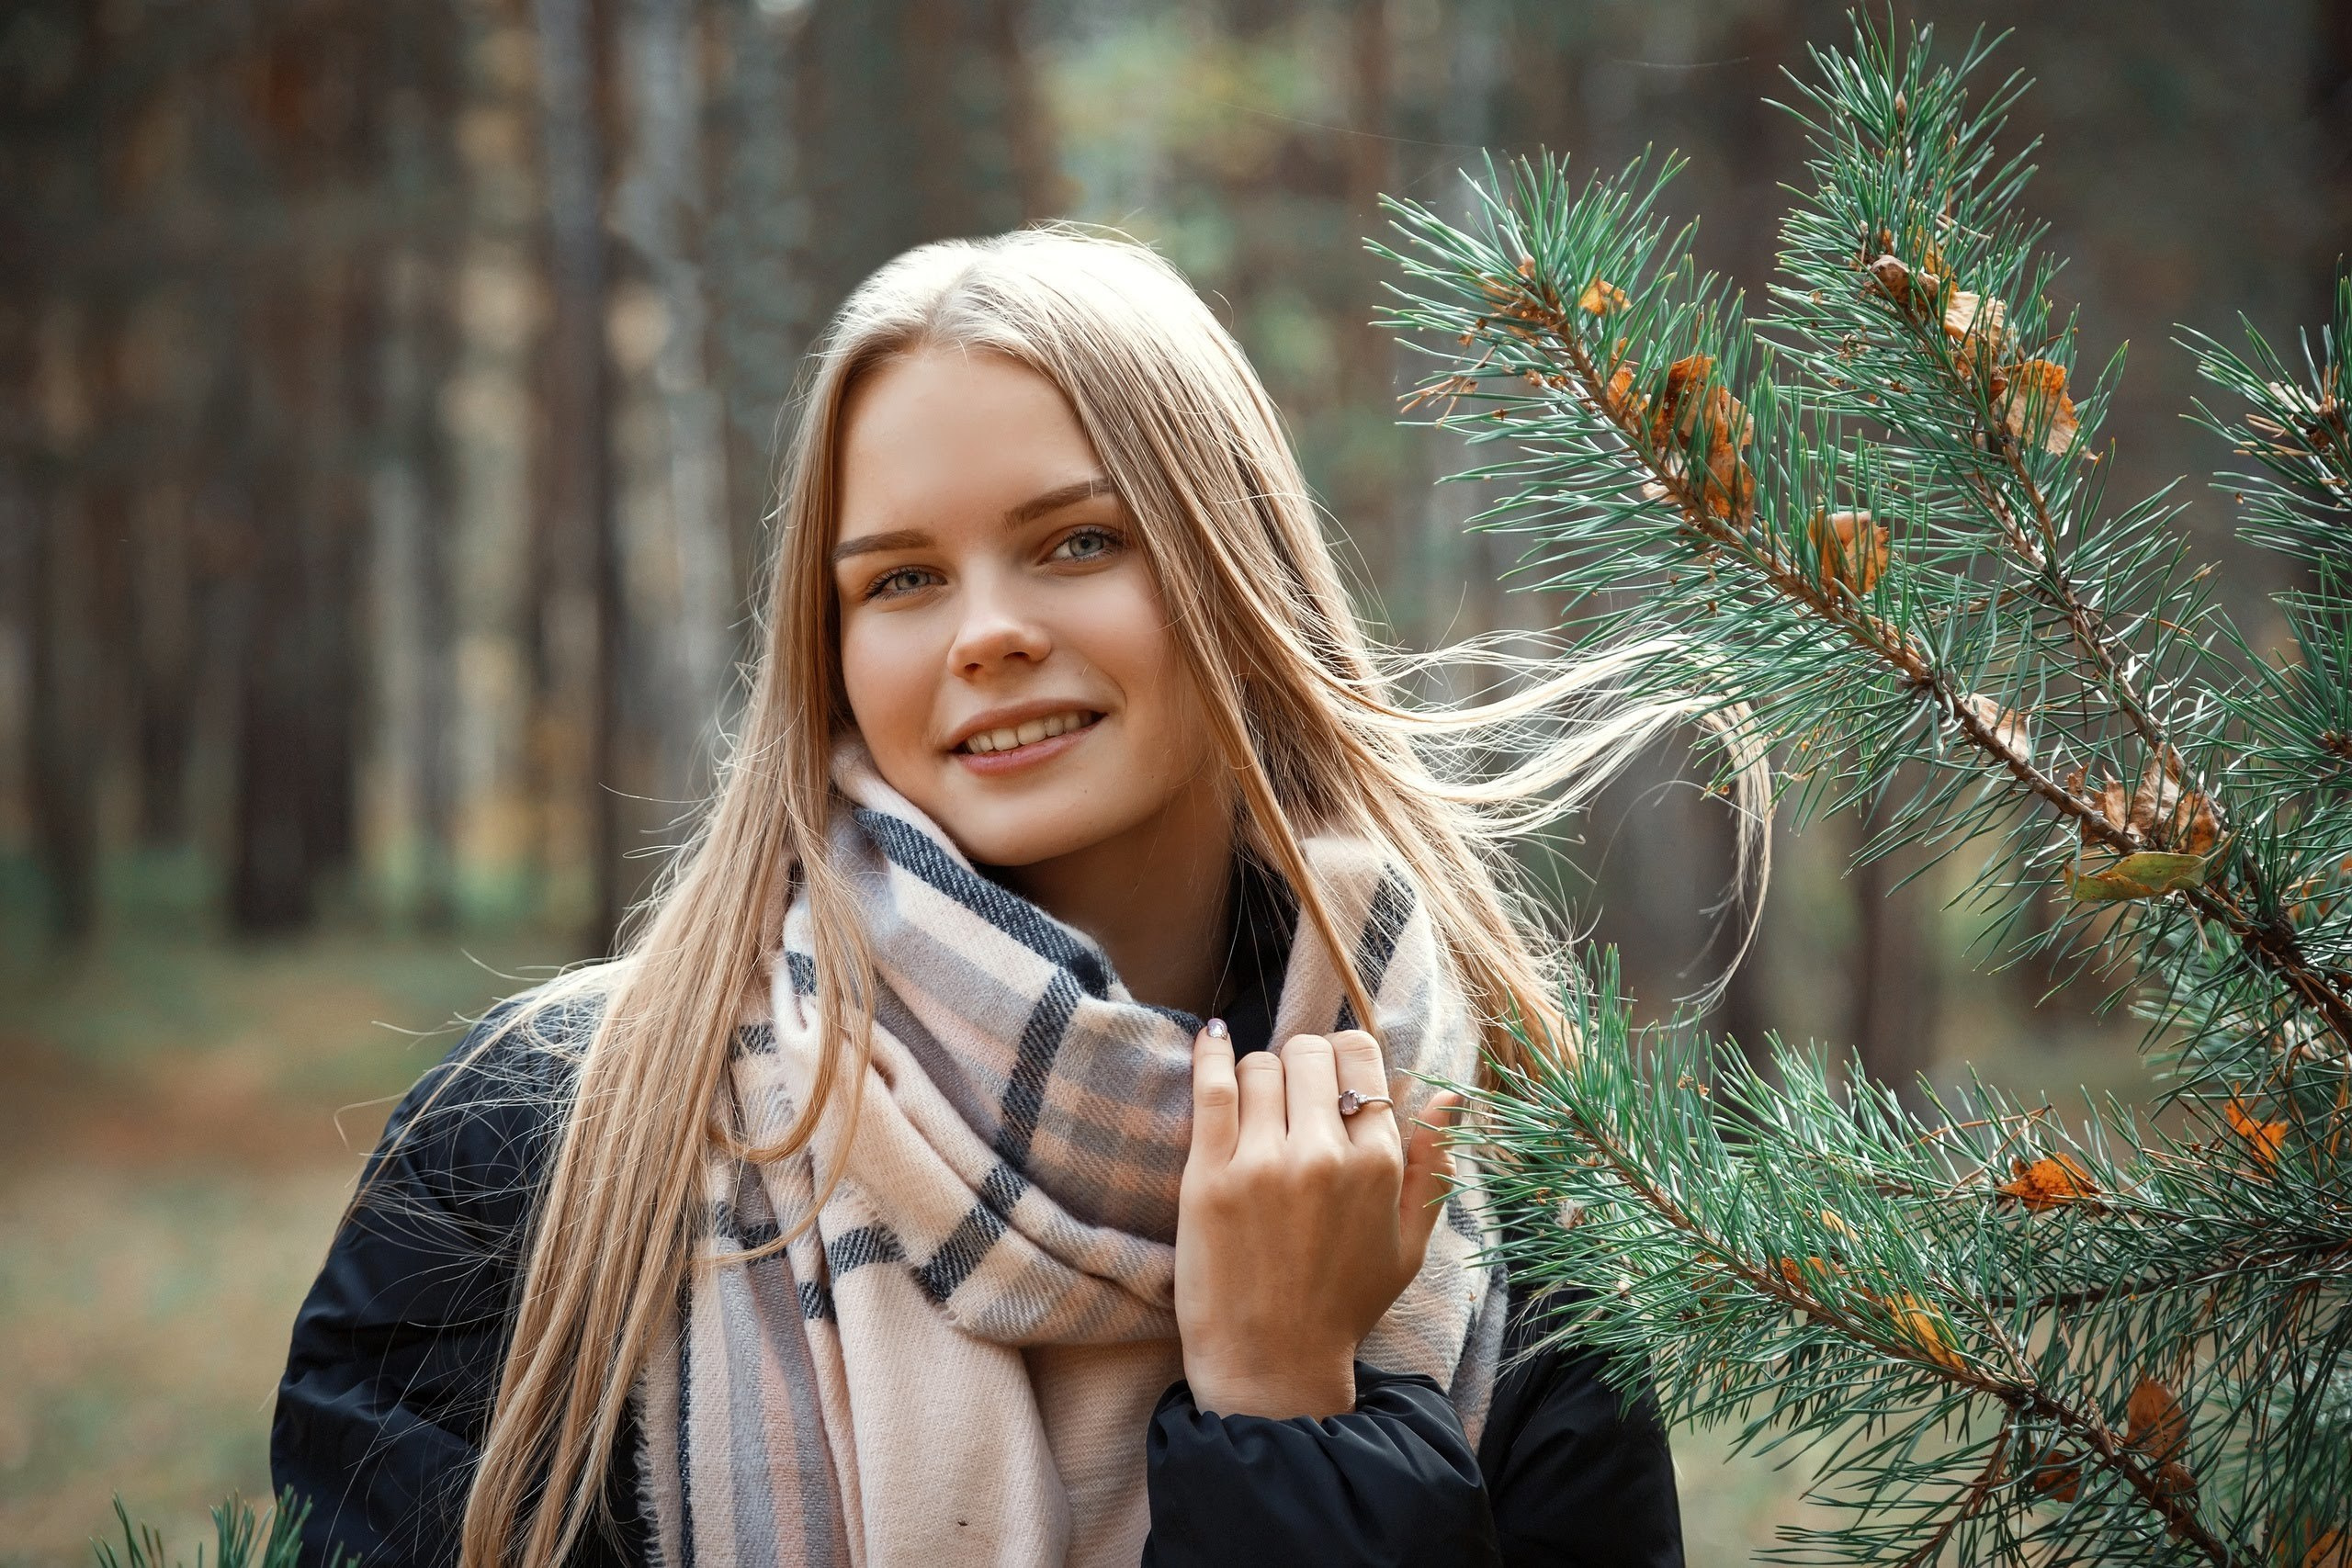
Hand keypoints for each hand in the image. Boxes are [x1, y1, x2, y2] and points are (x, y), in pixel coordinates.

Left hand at [1173, 1020, 1463, 1419]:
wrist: (1272, 1363)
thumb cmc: (1343, 1306)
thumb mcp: (1409, 1244)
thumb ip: (1431, 1166)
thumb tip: (1449, 1096)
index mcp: (1377, 1164)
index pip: (1359, 1058)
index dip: (1343, 1060)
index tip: (1329, 1079)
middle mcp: (1324, 1154)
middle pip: (1308, 1053)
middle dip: (1301, 1064)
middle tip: (1290, 1096)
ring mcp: (1263, 1162)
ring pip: (1260, 1066)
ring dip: (1258, 1076)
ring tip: (1256, 1109)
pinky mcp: (1209, 1176)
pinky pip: (1212, 1087)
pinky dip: (1210, 1054)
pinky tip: (1211, 1040)